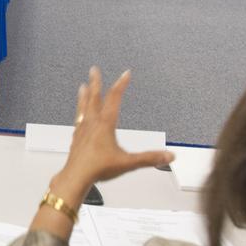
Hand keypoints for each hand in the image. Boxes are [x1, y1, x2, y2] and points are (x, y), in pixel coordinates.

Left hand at [52, 68, 171, 205]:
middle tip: (93, 69)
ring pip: (83, 107)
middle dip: (96, 82)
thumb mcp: (128, 163)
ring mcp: (82, 129)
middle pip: (94, 97)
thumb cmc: (99, 168)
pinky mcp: (76, 138)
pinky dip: (79, 112)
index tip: (126, 73)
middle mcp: (92, 123)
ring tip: (82, 85)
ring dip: (84, 95)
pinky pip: (78, 119)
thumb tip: (169, 156)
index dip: (121, 84)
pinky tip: (79, 115)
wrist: (75, 177)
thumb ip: (149, 159)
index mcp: (105, 124)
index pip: (115, 99)